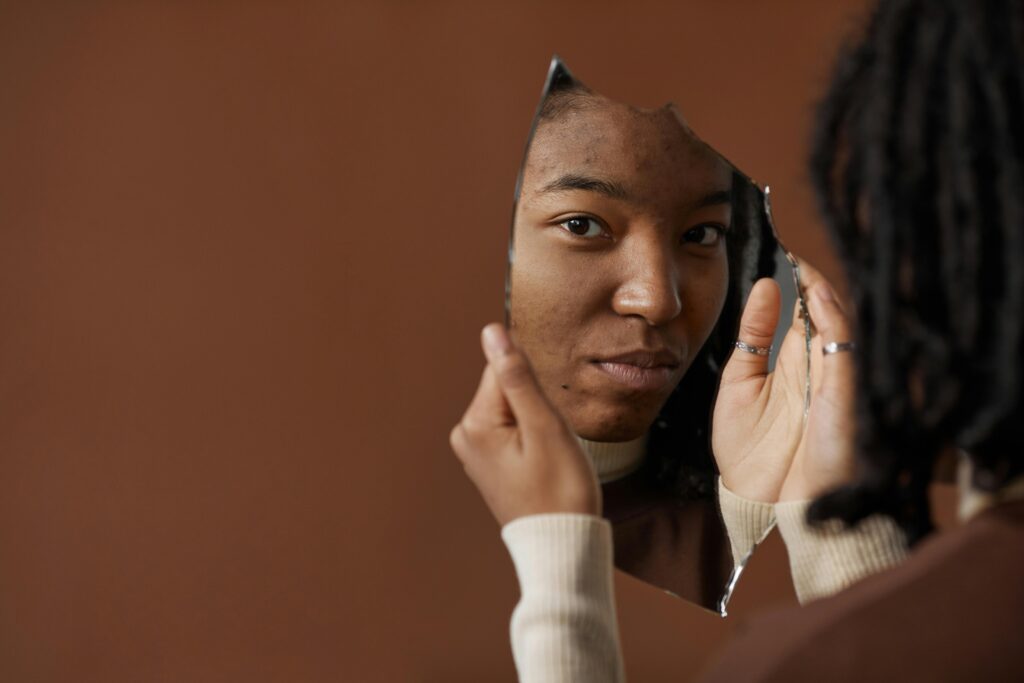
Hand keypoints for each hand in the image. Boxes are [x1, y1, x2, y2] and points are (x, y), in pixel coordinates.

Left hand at [449, 323, 600, 525]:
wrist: (562, 546)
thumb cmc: (560, 491)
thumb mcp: (544, 427)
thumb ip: (518, 376)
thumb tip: (492, 331)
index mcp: (474, 424)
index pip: (505, 369)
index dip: (537, 388)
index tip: (548, 421)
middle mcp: (465, 435)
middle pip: (509, 389)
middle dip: (538, 407)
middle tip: (552, 446)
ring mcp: (475, 452)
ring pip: (516, 410)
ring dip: (539, 425)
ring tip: (548, 460)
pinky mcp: (490, 464)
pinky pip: (515, 432)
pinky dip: (535, 441)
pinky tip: (543, 468)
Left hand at [711, 259, 855, 501]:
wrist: (758, 505)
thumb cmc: (751, 456)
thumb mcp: (739, 384)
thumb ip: (752, 337)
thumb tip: (763, 285)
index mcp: (795, 366)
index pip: (804, 313)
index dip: (798, 281)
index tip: (783, 247)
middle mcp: (820, 370)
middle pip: (826, 314)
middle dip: (813, 278)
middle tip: (794, 243)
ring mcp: (834, 383)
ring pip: (842, 326)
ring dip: (825, 292)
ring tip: (805, 261)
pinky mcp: (844, 398)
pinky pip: (845, 352)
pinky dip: (834, 322)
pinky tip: (818, 296)